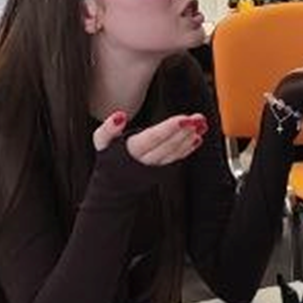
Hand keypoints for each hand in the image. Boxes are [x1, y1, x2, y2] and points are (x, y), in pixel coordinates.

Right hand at [93, 111, 207, 165]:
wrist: (113, 187)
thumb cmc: (109, 157)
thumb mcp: (101, 141)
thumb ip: (109, 128)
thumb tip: (120, 115)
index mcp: (130, 151)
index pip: (152, 138)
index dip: (169, 128)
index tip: (185, 118)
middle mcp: (144, 161)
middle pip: (167, 145)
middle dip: (184, 131)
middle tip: (198, 118)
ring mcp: (155, 168)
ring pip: (174, 153)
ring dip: (189, 139)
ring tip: (201, 124)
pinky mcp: (162, 171)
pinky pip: (176, 160)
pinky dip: (188, 149)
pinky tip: (197, 138)